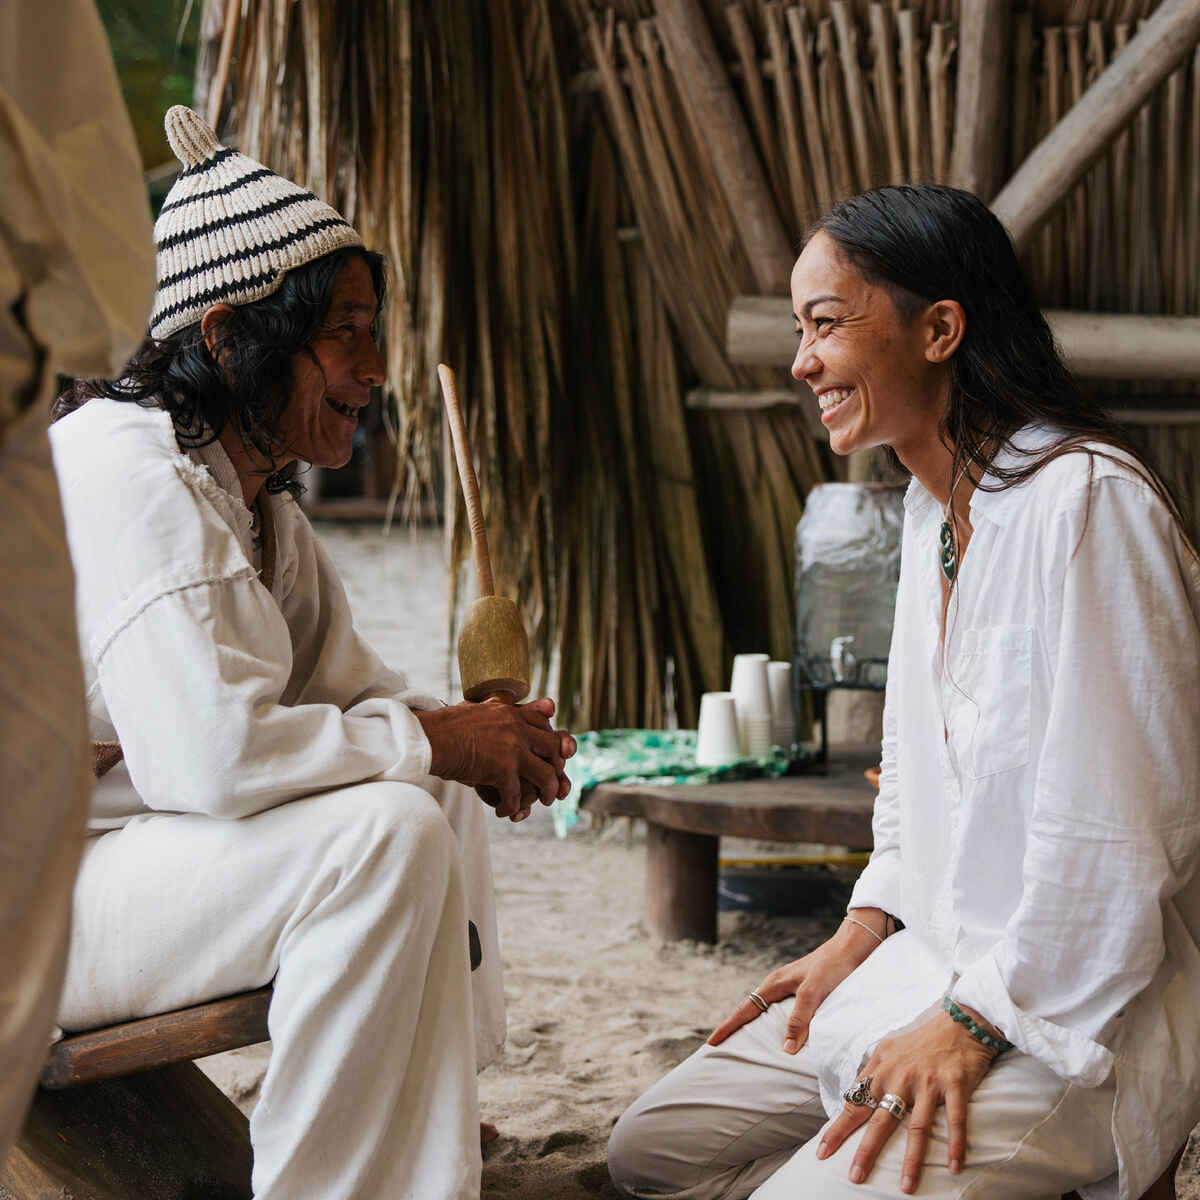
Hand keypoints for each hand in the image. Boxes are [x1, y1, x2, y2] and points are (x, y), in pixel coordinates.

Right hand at [418, 697, 574, 821]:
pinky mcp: (503, 770)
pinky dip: (512, 808)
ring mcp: (513, 749)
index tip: (551, 755)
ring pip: (547, 775)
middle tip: (551, 782)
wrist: (429, 739)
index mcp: (512, 713)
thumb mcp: (478, 709)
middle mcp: (518, 729)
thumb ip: (498, 706)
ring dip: (547, 792)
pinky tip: (503, 811)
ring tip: (540, 801)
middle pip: (555, 748)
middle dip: (558, 768)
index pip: (545, 723)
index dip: (552, 741)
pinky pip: (517, 795)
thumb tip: (519, 707)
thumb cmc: (447, 726)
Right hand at [708, 909, 886, 1052]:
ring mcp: (791, 988)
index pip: (745, 1010)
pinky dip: (775, 1025)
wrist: (854, 947)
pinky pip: (782, 1012)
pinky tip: (782, 1036)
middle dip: (736, 1028)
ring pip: (766, 1011)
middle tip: (723, 1049)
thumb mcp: (814, 993)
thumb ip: (799, 1020)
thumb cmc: (833, 966)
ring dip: (756, 1027)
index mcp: (775, 984)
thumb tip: (785, 1049)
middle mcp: (779, 985)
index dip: (728, 1027)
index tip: (712, 1042)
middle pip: (751, 1010)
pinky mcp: (804, 992)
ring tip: (747, 1047)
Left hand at [816, 1006, 999, 1193]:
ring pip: (917, 1126)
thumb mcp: (887, 1052)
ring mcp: (928, 1082)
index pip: (854, 1103)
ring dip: (911, 1159)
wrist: (958, 1023)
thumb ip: (872, 1075)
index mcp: (881, 1069)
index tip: (823, 1152)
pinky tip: (954, 1167)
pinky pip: (955, 1120)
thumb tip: (852, 1096)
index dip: (838, 1129)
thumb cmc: (919, 1042)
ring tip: (906, 1187)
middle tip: (855, 1176)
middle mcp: (900, 1076)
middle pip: (880, 1119)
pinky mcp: (955, 1085)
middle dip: (866, 1150)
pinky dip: (955, 1144)